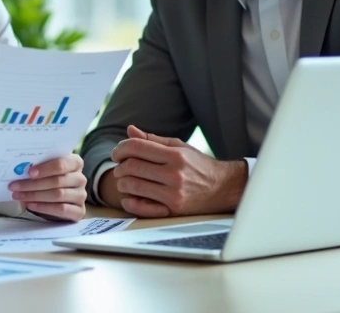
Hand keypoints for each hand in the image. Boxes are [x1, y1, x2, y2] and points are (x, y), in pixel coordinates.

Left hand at [8, 154, 87, 221]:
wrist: (59, 199)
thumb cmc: (50, 179)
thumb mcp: (46, 170)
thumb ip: (38, 167)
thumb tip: (19, 169)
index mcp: (75, 163)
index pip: (61, 164)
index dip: (45, 168)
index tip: (29, 172)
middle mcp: (81, 178)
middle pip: (57, 181)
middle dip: (33, 184)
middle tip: (14, 186)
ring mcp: (81, 195)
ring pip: (58, 195)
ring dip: (35, 196)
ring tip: (19, 196)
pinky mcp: (79, 211)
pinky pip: (62, 209)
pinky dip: (44, 207)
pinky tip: (30, 205)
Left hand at [107, 125, 246, 216]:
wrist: (223, 188)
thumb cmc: (198, 165)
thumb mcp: (179, 147)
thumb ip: (153, 140)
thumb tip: (130, 130)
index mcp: (175, 155)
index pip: (137, 147)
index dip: (121, 148)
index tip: (117, 153)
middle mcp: (174, 173)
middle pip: (132, 166)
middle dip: (120, 165)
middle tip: (120, 166)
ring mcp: (173, 193)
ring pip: (133, 185)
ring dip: (122, 182)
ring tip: (125, 179)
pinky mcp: (173, 209)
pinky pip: (141, 206)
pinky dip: (129, 201)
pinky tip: (129, 196)